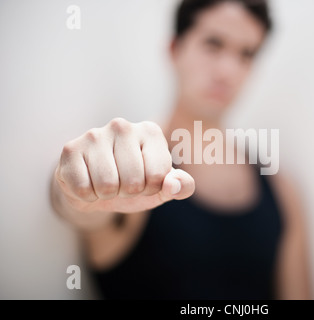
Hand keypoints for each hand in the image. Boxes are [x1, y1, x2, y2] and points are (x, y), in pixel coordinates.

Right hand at [54, 118, 194, 213]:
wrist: (97, 186)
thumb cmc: (136, 182)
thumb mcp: (162, 187)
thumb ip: (181, 186)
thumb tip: (173, 185)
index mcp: (151, 132)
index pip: (158, 176)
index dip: (151, 189)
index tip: (145, 181)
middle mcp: (122, 126)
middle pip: (133, 182)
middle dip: (129, 193)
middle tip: (123, 184)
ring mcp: (94, 135)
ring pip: (107, 186)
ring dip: (108, 195)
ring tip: (107, 183)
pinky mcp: (70, 149)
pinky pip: (83, 189)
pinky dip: (87, 196)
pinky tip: (88, 183)